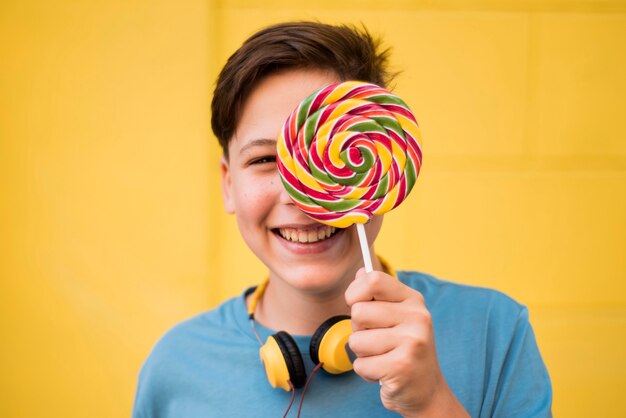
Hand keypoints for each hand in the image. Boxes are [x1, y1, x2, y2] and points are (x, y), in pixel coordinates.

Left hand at [345, 268, 468, 417]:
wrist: (426, 390)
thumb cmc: (403, 349)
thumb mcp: (395, 316)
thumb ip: (377, 294)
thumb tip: (361, 271)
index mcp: (413, 300)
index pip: (373, 280)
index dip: (354, 292)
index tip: (355, 303)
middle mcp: (417, 317)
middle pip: (358, 312)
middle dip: (358, 330)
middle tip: (378, 341)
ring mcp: (412, 342)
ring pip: (356, 340)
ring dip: (362, 354)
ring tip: (383, 357)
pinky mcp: (402, 367)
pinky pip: (360, 364)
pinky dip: (366, 372)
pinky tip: (384, 372)